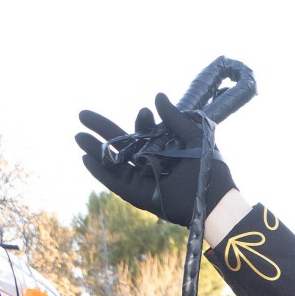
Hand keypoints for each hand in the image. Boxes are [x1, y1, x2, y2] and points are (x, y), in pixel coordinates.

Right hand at [74, 93, 238, 226]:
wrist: (216, 200)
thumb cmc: (211, 169)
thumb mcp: (195, 138)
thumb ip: (175, 119)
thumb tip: (157, 96)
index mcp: (165, 151)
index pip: (145, 134)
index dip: (141, 122)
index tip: (144, 112)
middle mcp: (153, 165)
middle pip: (122, 145)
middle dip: (103, 129)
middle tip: (82, 114)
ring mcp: (144, 181)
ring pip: (115, 163)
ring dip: (96, 149)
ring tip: (78, 135)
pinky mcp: (140, 197)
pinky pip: (116, 183)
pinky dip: (100, 172)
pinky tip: (85, 158)